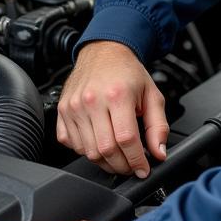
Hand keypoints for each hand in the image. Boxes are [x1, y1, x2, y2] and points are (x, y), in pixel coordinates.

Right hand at [57, 40, 167, 176]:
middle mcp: (92, 100)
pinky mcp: (62, 111)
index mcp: (117, 95)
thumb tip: (158, 153)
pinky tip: (98, 143)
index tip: (143, 169)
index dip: (136, 160)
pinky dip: (85, 151)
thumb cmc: (127, 72)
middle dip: (122, 166)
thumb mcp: (152, 95)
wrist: (103, 52)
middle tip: (131, 165)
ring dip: (104, 162)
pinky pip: (71, 143)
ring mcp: (74, 106)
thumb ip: (157, 126)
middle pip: (105, 150)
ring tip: (117, 157)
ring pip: (88, 151)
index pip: (126, 139)